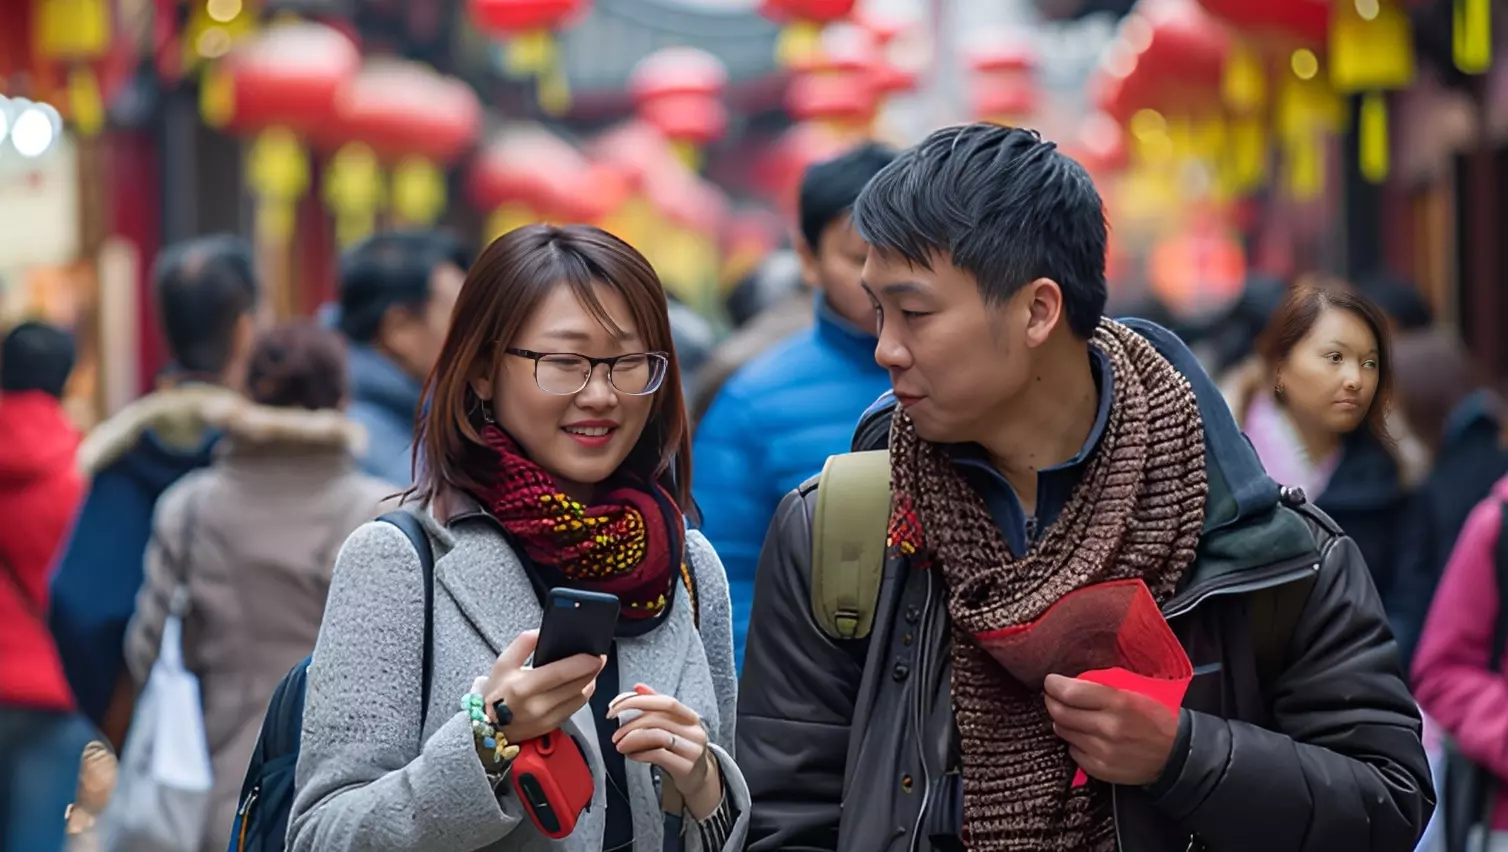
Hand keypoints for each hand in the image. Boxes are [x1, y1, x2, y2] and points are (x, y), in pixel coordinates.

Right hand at [482, 630, 604, 743]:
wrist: (488, 727)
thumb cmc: (497, 691)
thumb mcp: (503, 662)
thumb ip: (524, 643)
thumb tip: (544, 631)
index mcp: (523, 687)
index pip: (560, 673)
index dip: (582, 663)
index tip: (596, 653)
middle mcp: (537, 706)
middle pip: (576, 685)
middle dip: (592, 670)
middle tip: (599, 656)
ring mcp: (547, 719)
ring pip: (580, 698)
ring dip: (590, 681)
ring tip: (591, 668)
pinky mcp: (553, 726)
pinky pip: (575, 708)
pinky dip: (582, 694)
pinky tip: (582, 683)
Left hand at [607, 684, 721, 819]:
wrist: (698, 777)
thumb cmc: (680, 748)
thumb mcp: (672, 725)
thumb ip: (656, 705)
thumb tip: (637, 687)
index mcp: (691, 716)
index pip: (665, 701)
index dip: (637, 701)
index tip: (614, 707)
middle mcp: (694, 731)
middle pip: (658, 719)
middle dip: (630, 725)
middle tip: (615, 734)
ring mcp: (692, 749)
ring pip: (658, 736)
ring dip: (633, 739)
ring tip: (620, 745)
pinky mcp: (686, 767)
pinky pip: (659, 755)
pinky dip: (640, 754)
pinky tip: (631, 755)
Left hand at [1043, 673, 1179, 786]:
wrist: (1176, 755)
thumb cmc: (1154, 719)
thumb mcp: (1133, 693)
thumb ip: (1101, 688)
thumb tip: (1070, 683)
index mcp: (1118, 703)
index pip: (1070, 692)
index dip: (1054, 685)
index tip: (1050, 682)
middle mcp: (1107, 728)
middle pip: (1061, 712)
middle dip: (1052, 701)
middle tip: (1052, 697)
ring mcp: (1103, 751)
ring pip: (1064, 732)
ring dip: (1062, 721)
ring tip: (1069, 716)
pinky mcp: (1100, 769)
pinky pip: (1072, 752)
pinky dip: (1073, 742)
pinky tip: (1083, 736)